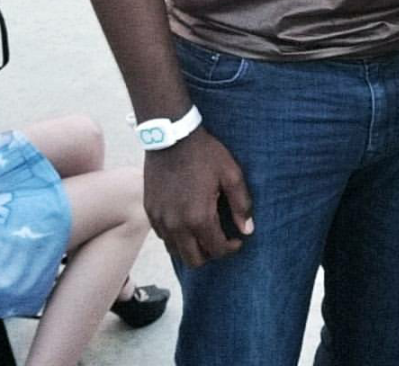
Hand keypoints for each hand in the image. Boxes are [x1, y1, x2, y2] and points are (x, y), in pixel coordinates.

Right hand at [143, 127, 253, 266]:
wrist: (172, 137)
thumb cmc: (204, 154)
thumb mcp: (231, 174)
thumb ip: (242, 204)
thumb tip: (247, 230)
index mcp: (199, 218)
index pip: (216, 250)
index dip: (231, 248)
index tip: (237, 240)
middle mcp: (177, 226)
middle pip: (194, 260)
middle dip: (211, 254)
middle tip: (220, 239)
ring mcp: (160, 220)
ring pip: (176, 252)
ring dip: (192, 247)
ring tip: (204, 232)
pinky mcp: (150, 212)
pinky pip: (164, 237)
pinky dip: (176, 237)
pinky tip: (187, 221)